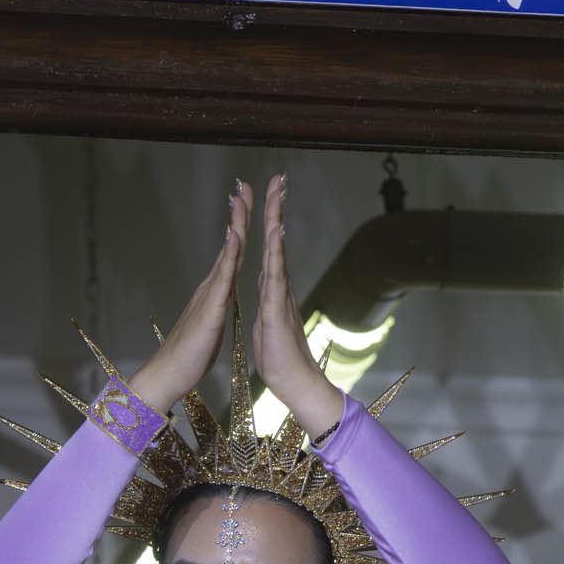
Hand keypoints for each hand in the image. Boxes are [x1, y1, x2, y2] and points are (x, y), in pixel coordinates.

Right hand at [126, 181, 248, 413]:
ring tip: (241, 199)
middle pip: (228, 244)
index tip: (247, 202)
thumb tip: (221, 296)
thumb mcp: (210, 325)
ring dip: (235, 226)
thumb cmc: (188, 356)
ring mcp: (209, 296)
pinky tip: (236, 236)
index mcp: (215, 292)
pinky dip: (230, 255)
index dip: (240, 227)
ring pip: (226, 254)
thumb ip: (215, 307)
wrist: (168, 375)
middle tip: (244, 185)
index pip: (231, 253)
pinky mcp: (210, 310)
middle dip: (237, 214)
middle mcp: (211, 287)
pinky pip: (223, 278)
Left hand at [251, 173, 343, 438]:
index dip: (268, 221)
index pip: (268, 248)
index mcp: (272, 290)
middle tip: (278, 178)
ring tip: (277, 194)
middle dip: (276, 208)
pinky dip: (275, 253)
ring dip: (276, 222)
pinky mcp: (277, 310)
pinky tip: (275, 233)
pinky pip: (275, 277)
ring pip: (277, 252)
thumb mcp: (267, 325)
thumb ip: (269, 305)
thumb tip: (269, 293)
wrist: (296, 385)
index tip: (268, 195)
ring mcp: (280, 297)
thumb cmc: (281, 359)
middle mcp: (279, 287)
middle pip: (276, 241)